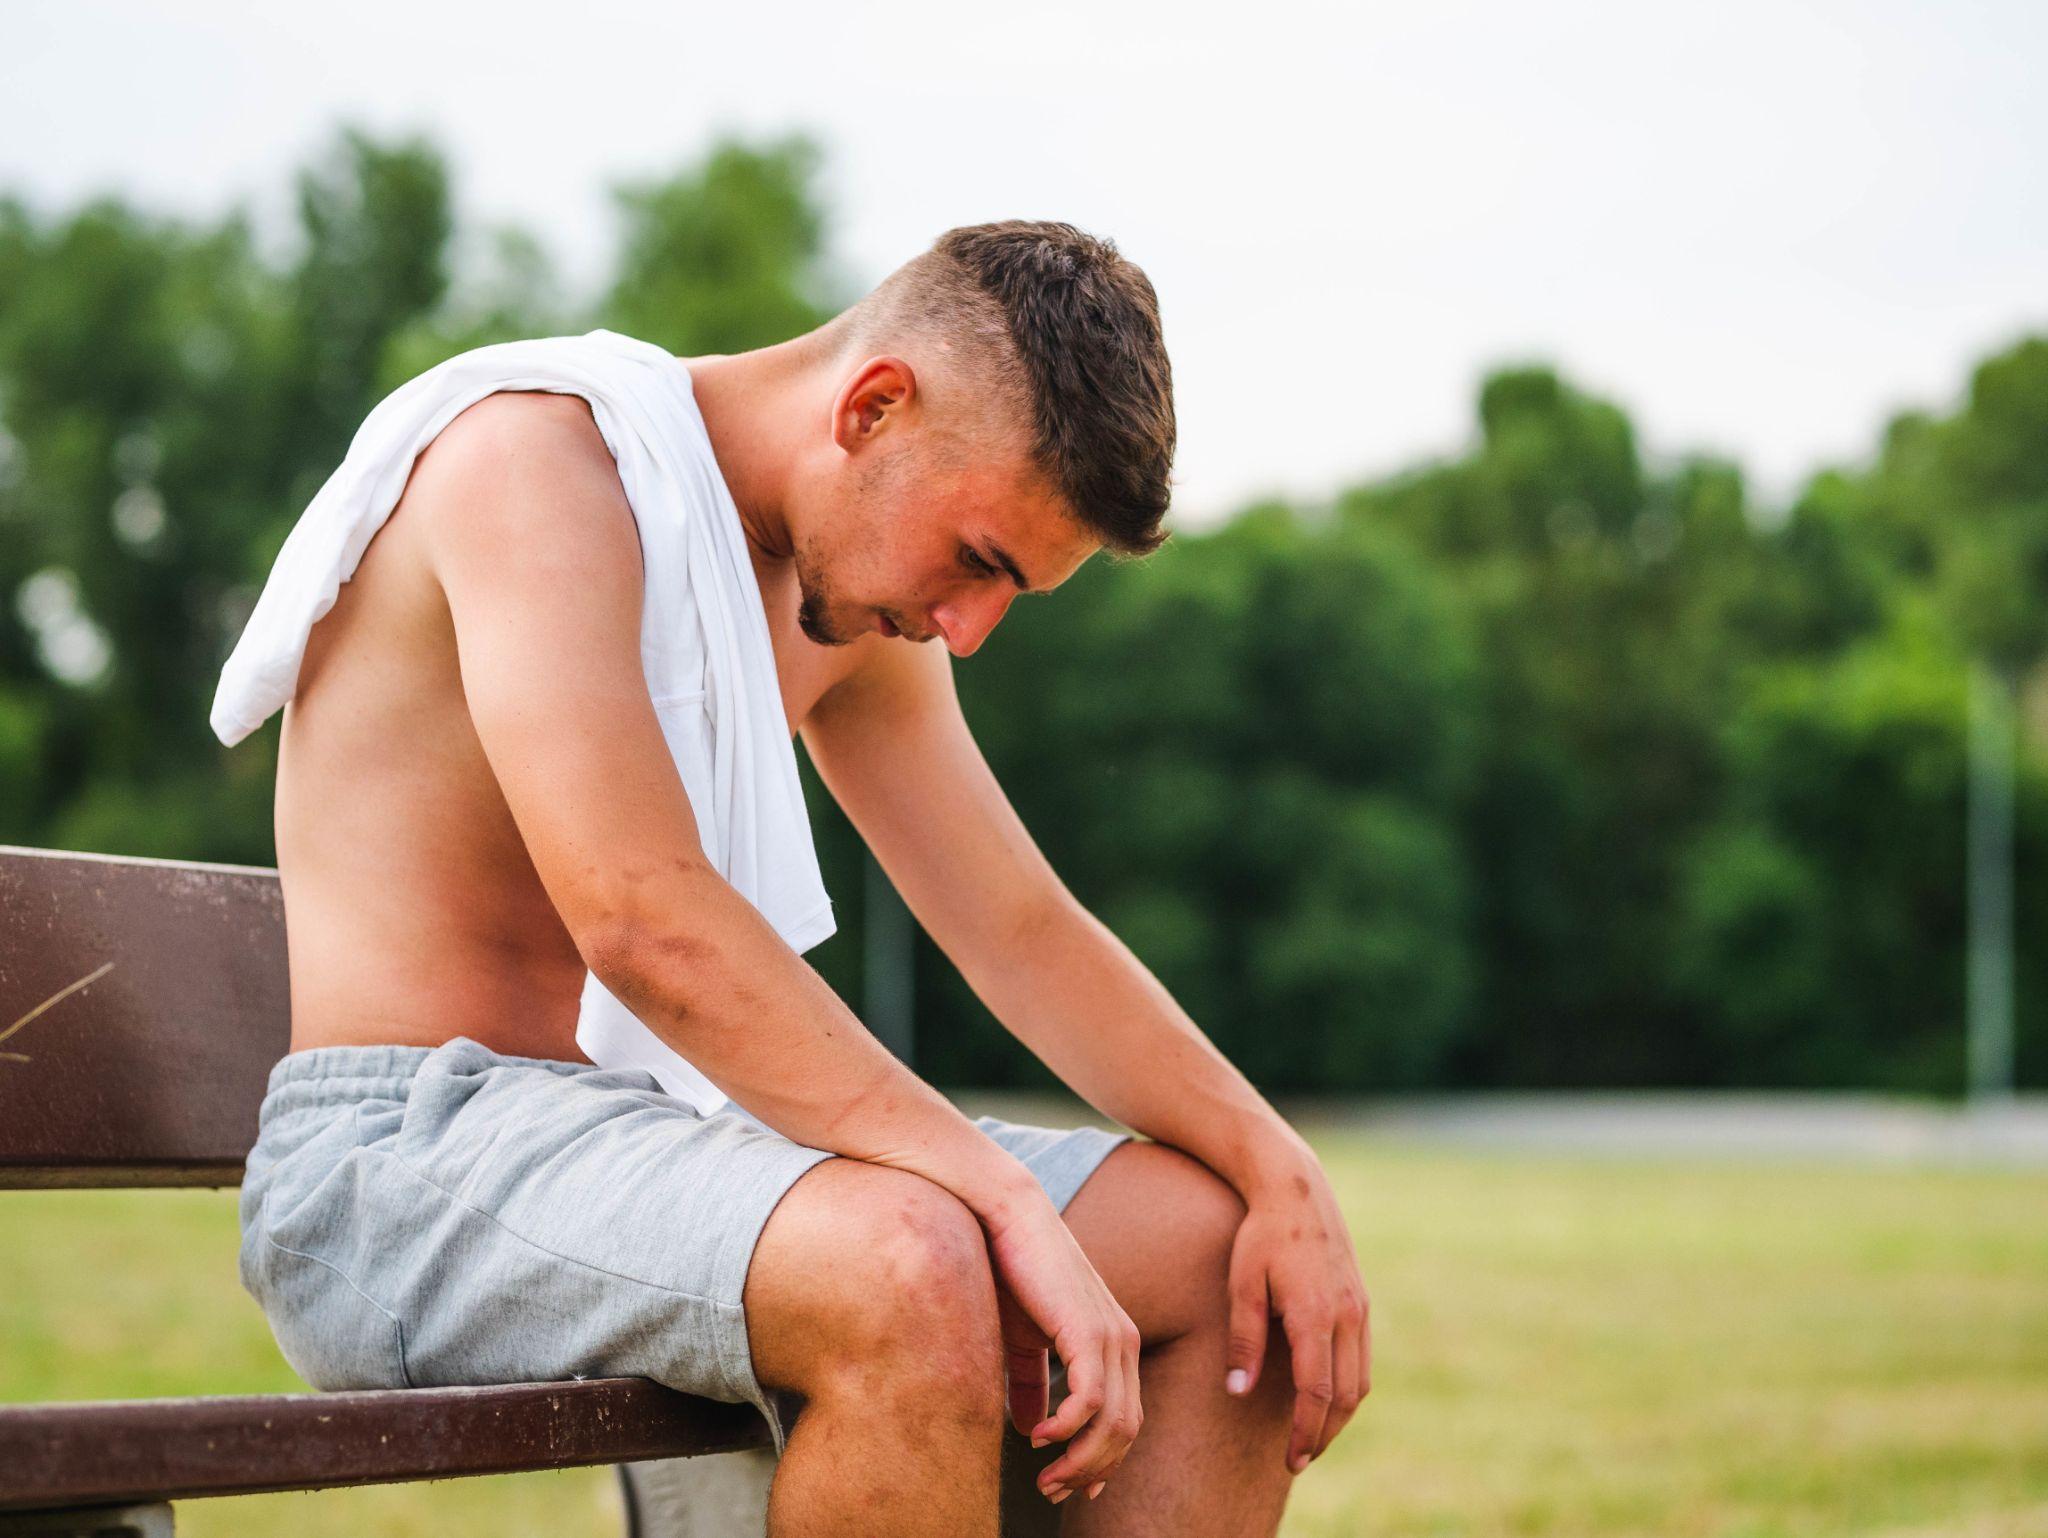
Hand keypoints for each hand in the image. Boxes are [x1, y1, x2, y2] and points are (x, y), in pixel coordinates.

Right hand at [982, 1195, 1142, 1503]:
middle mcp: (1123, 1342)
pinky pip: (1092, 1400)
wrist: (1006, 1216)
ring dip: (1080, 1461)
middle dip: (1091, 1471)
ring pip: (1113, 1423)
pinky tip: (1040, 1438)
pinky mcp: (1088, 1329)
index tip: (1074, 1489)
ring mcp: (1111, 1335)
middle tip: (1053, 1492)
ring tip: (1046, 1479)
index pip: (1126, 1419)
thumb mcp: (1024, 1339)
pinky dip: (1068, 1429)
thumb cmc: (1012, 1271)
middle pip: (1126, 1431)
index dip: (1103, 1461)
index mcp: (1115, 1344)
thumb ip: (1032, 1382)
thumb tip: (1032, 1430)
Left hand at [1225, 1146, 1370, 1472]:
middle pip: (1344, 1396)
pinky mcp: (1361, 1301)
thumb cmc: (1259, 1234)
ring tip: (1312, 1436)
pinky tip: (1324, 1397)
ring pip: (1359, 1381)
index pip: (1316, 1392)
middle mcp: (1346, 1315)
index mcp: (1315, 1314)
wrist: (1296, 1187)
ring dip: (1339, 1415)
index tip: (1292, 1459)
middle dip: (1324, 1434)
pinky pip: (1362, 1358)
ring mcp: (1359, 1308)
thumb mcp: (1242, 1284)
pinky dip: (1347, 1387)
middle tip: (1299, 1459)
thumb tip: (1238, 1391)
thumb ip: (1244, 1339)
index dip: (1306, 1432)